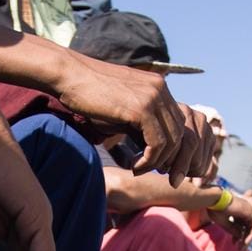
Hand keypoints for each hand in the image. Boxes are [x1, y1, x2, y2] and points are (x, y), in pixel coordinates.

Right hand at [53, 57, 208, 185]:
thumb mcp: (123, 112)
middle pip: (182, 134)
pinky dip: (148, 161)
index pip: (179, 123)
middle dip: (172, 160)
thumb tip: (155, 153)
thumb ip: (142, 127)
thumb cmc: (90, 95)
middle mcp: (161, 89)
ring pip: (172, 142)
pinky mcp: (142, 109)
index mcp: (159, 87)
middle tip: (158, 175)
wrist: (69, 76)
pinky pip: (157, 144)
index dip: (174, 149)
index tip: (160, 166)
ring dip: (157, 163)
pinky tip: (133, 166)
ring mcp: (153, 98)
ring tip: (138, 170)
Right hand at [210, 192, 251, 244]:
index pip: (241, 225)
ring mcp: (248, 210)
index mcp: (237, 209)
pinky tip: (245, 243)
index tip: (233, 242)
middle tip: (240, 248)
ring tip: (242, 248)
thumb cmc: (215, 209)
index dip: (238, 235)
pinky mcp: (249, 212)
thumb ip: (233, 229)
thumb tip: (240, 237)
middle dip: (244, 238)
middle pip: (248, 227)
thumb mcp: (224, 222)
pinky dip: (250, 236)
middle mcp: (244, 209)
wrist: (213, 200)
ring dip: (248, 239)